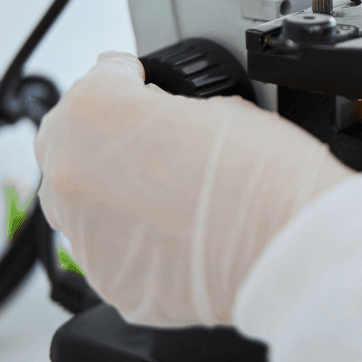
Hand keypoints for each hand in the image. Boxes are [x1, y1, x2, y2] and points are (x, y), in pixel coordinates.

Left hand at [34, 51, 350, 326]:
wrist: (290, 245)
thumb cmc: (266, 174)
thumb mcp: (219, 106)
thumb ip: (166, 111)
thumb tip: (162, 124)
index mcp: (95, 113)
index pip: (98, 80)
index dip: (129, 80)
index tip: (142, 87)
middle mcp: (71, 173)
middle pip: (71, 143)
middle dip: (107, 139)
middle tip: (154, 145)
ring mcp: (85, 234)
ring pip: (87, 203)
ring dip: (118, 194)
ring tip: (175, 197)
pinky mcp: (109, 282)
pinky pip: (113, 251)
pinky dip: (138, 241)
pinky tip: (181, 233)